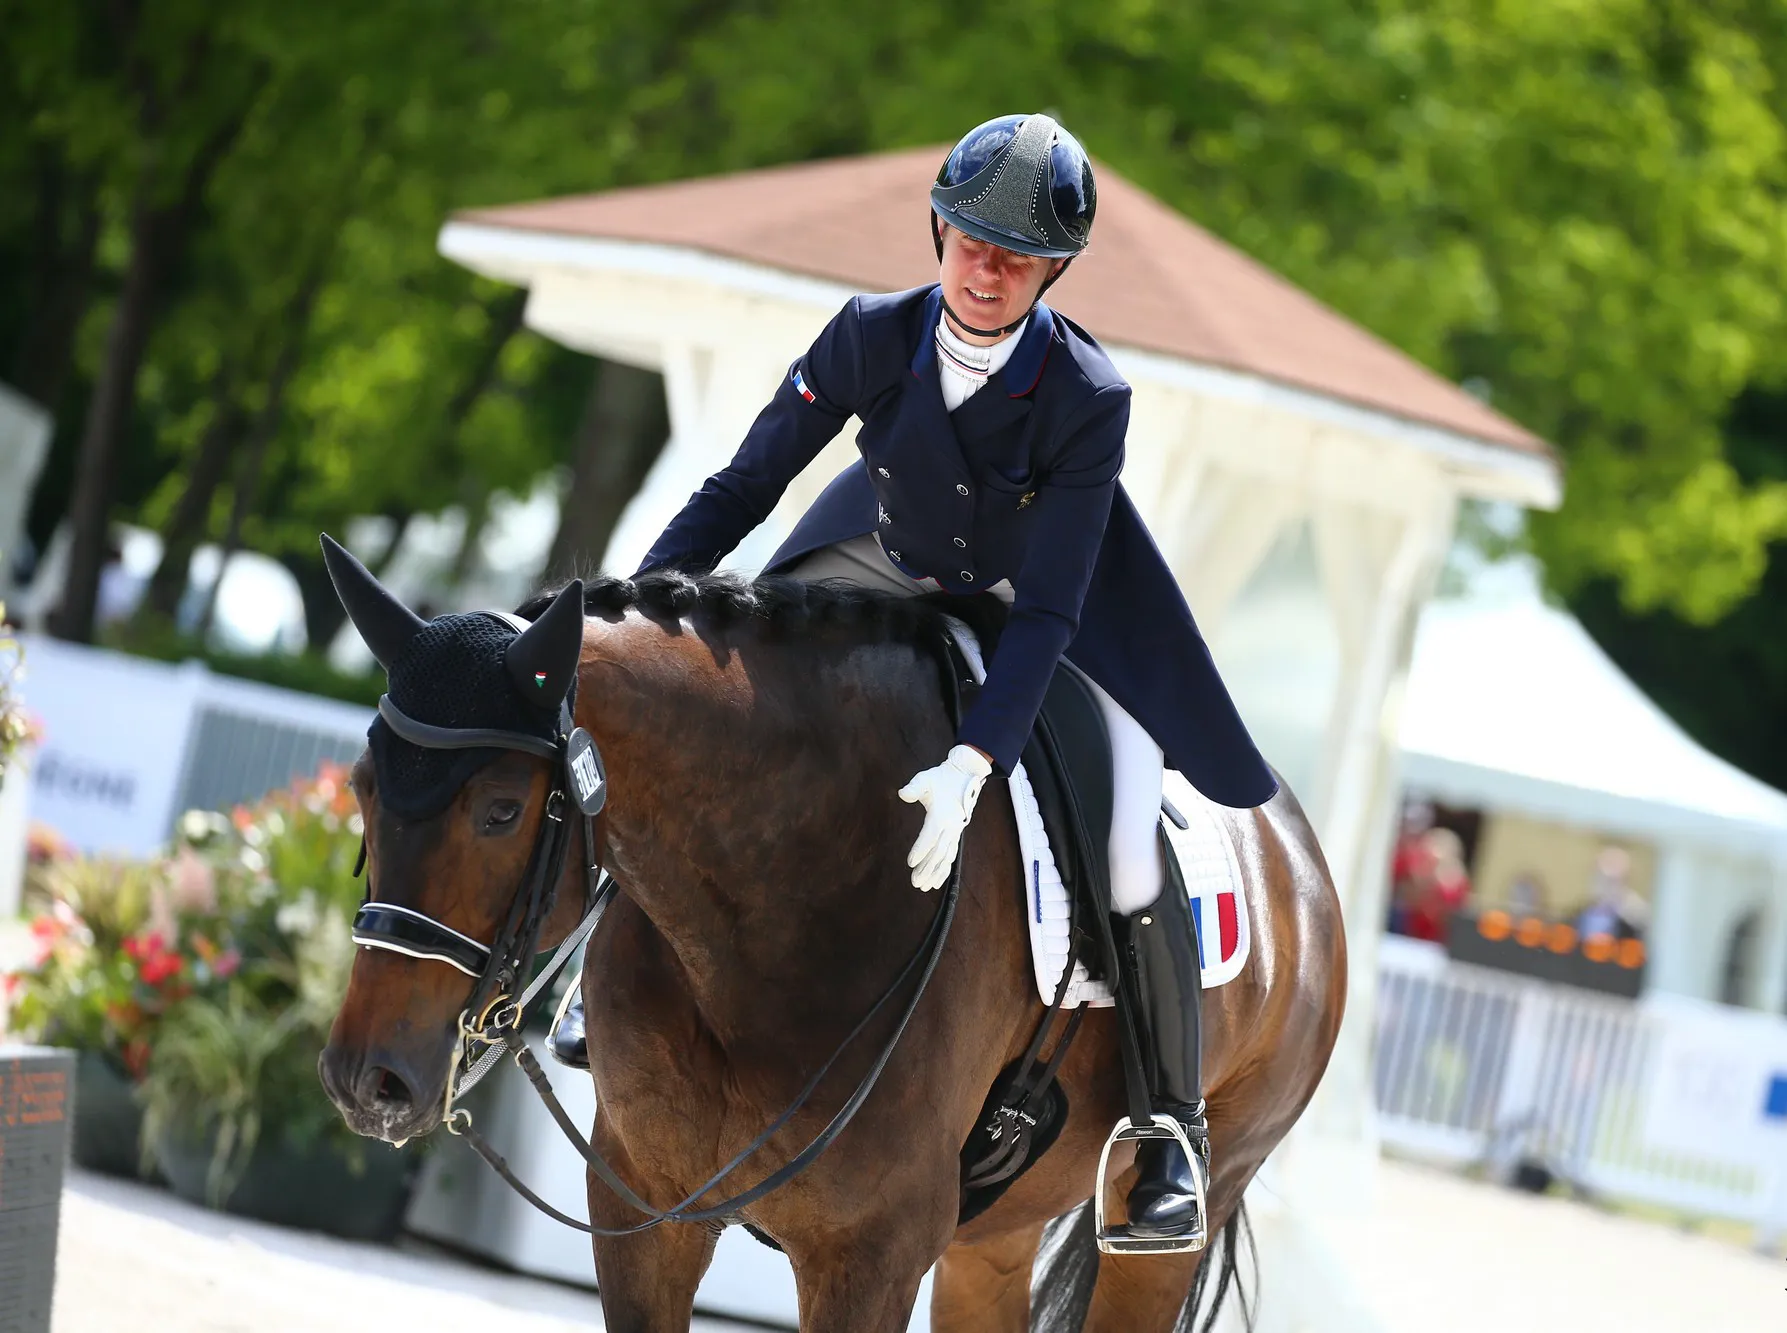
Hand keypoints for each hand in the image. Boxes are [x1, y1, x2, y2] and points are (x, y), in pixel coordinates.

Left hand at [897, 744, 993, 890]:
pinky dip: (944, 869)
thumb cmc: (942, 777)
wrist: (965, 775)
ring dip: (935, 873)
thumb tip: (902, 794)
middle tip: (915, 882)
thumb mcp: (926, 778)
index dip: (921, 850)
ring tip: (924, 887)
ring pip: (946, 857)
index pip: (930, 836)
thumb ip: (914, 787)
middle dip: (927, 868)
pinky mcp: (957, 834)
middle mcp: (951, 826)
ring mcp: (956, 831)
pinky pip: (951, 855)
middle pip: (939, 852)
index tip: (911, 863)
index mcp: (942, 814)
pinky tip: (937, 882)